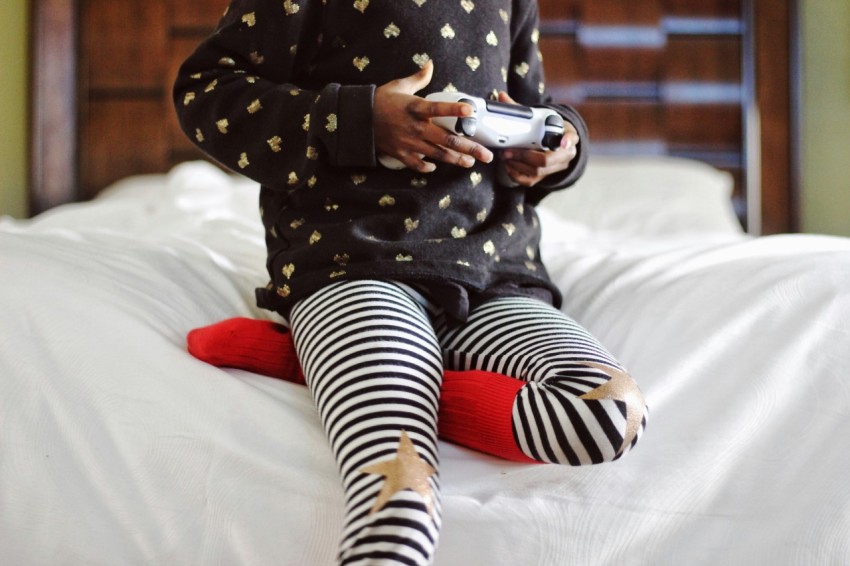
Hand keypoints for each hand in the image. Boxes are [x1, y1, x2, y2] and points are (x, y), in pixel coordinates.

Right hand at [374, 61, 493, 172]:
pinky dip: (427, 167)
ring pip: (438, 154)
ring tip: (471, 163)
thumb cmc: (380, 100)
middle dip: (469, 148)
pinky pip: (417, 165)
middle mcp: (416, 128)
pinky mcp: (401, 154)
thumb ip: (419, 78)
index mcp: (416, 108)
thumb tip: (430, 64)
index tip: (471, 110)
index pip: (438, 108)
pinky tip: (436, 168)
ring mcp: (409, 143)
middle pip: (447, 140)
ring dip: (456, 160)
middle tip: (486, 155)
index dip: (455, 110)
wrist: (357, 119)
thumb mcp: (399, 85)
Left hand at [496, 91, 579, 186]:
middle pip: (547, 160)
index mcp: (568, 135)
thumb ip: (523, 109)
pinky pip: (530, 181)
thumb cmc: (548, 128)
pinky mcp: (545, 177)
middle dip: (525, 156)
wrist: (556, 143)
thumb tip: (501, 96)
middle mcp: (565, 154)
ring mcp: (556, 168)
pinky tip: (508, 166)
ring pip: (537, 172)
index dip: (567, 141)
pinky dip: (516, 174)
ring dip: (518, 164)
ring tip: (504, 156)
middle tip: (508, 151)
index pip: (571, 138)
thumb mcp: (542, 117)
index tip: (563, 142)